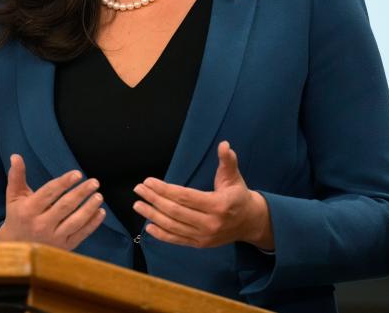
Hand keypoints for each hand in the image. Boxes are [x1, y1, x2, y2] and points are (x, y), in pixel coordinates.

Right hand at [0, 154, 105, 249]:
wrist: (17, 249)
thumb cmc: (17, 217)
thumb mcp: (13, 197)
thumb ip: (16, 176)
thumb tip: (16, 156)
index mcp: (28, 210)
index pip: (49, 193)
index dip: (64, 182)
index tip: (77, 174)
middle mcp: (41, 225)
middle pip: (65, 206)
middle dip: (81, 193)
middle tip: (94, 182)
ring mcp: (53, 238)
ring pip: (75, 221)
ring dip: (89, 208)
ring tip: (99, 196)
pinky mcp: (64, 248)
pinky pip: (81, 234)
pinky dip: (93, 224)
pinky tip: (100, 212)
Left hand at [132, 141, 273, 249]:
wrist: (250, 222)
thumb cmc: (238, 196)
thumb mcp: (234, 177)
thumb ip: (228, 161)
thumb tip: (224, 145)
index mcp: (218, 205)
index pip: (185, 197)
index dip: (164, 189)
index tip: (148, 181)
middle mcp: (211, 223)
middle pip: (175, 211)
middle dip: (154, 199)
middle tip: (138, 189)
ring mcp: (204, 236)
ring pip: (173, 226)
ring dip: (152, 216)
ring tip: (138, 205)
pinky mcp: (200, 244)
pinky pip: (177, 240)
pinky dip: (161, 235)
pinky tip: (148, 227)